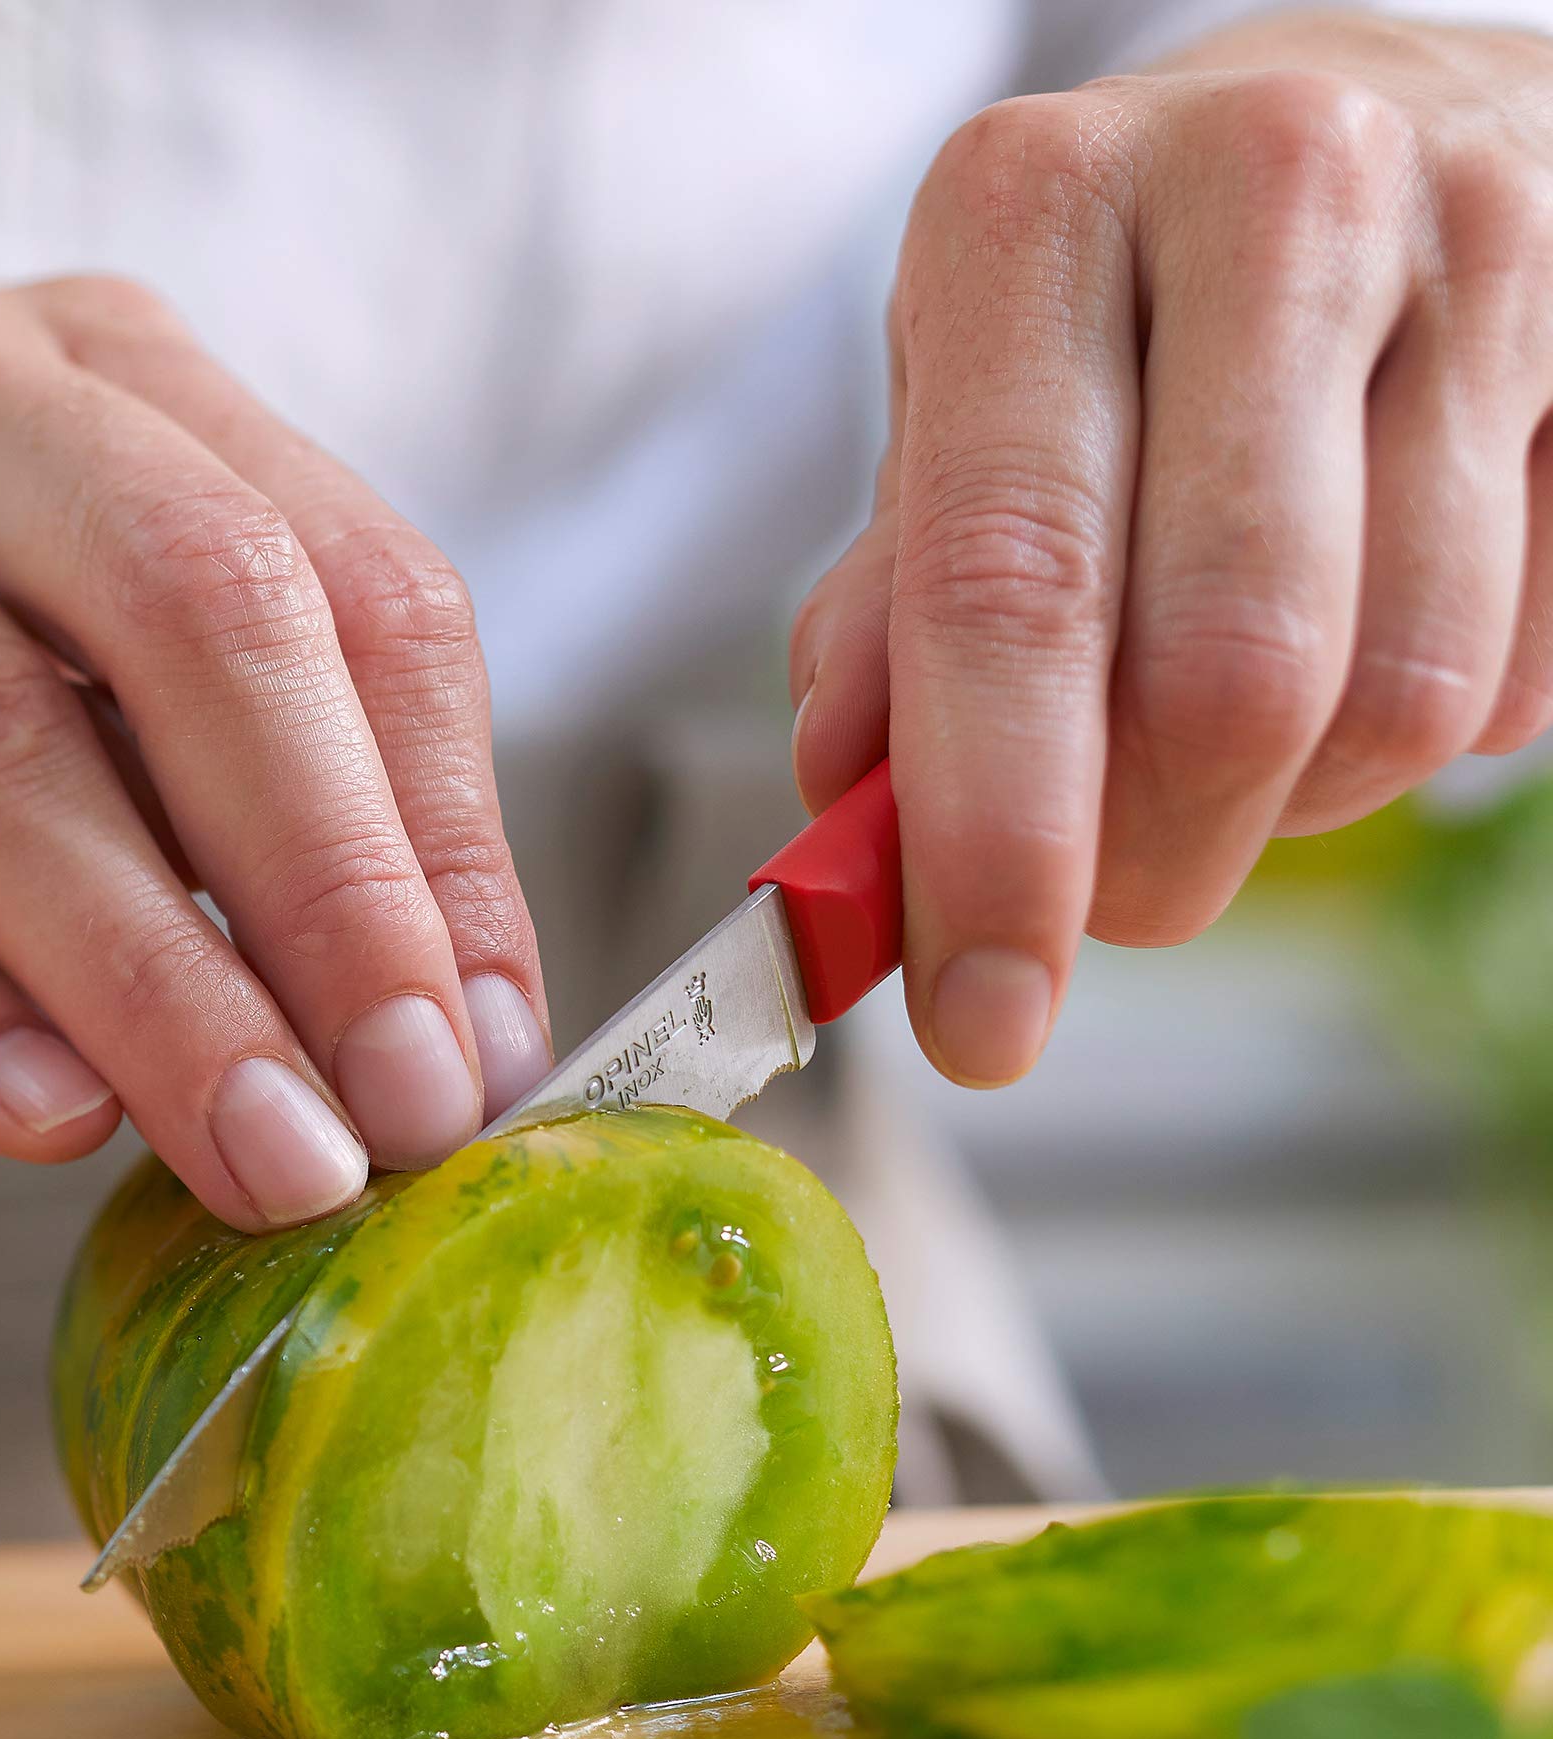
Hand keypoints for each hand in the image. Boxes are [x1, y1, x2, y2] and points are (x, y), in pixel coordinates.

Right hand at [0, 241, 548, 1227]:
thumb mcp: (128, 754)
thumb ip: (288, 847)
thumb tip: (464, 1046)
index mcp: (114, 377)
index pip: (350, 579)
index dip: (437, 828)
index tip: (480, 1047)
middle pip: (189, 599)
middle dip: (323, 883)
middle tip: (397, 1109)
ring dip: (147, 973)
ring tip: (258, 1148)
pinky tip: (41, 1113)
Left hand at [791, 13, 1552, 1085]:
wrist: (1349, 125)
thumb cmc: (1117, 309)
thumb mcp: (959, 418)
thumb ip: (895, 611)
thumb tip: (848, 804)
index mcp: (1036, 214)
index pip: (1011, 585)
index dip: (994, 844)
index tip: (978, 1017)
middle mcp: (1263, 194)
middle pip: (1225, 677)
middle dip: (1148, 862)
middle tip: (1106, 905)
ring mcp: (1477, 251)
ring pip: (1390, 700)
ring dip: (1285, 807)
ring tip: (1229, 736)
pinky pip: (1516, 676)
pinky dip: (1414, 737)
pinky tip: (1363, 633)